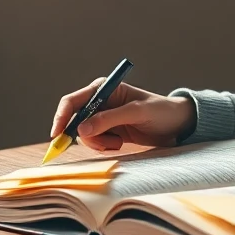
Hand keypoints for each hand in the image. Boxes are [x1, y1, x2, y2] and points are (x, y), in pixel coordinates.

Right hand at [51, 80, 195, 151]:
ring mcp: (103, 117)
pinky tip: (120, 143)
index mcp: (104, 88)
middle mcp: (100, 101)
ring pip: (84, 134)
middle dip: (86, 135)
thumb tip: (81, 129)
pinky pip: (94, 141)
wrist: (177, 125)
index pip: (74, 101)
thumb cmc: (161, 111)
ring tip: (119, 142)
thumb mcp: (137, 113)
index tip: (57, 135)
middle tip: (106, 144)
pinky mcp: (108, 131)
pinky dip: (103, 146)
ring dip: (98, 142)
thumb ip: (109, 119)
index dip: (62, 117)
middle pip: (75, 120)